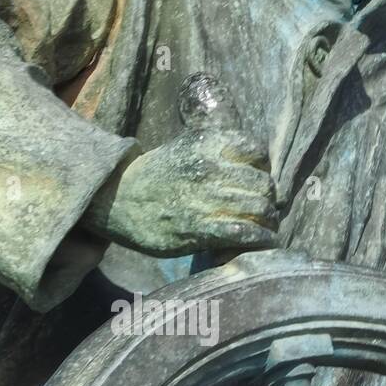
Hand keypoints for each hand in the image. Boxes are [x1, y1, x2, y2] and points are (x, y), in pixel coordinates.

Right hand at [83, 75, 277, 255]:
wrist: (117, 199)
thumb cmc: (155, 175)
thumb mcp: (184, 147)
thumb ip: (216, 149)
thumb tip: (252, 161)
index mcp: (208, 144)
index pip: (256, 151)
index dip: (261, 168)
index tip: (257, 179)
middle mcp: (210, 168)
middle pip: (262, 184)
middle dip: (267, 198)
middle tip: (263, 208)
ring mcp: (206, 199)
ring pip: (259, 208)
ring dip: (267, 221)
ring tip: (264, 227)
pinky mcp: (201, 228)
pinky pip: (244, 232)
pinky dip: (259, 239)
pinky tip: (261, 241)